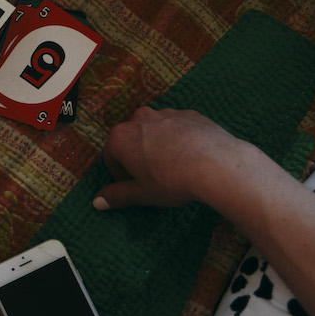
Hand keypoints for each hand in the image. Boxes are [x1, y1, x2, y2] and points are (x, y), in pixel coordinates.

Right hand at [96, 107, 253, 208]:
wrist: (216, 164)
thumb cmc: (173, 180)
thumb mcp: (143, 194)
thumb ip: (118, 195)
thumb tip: (98, 201)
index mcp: (122, 137)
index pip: (111, 157)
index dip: (121, 175)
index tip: (135, 187)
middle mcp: (139, 119)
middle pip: (132, 140)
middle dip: (138, 158)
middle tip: (154, 179)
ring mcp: (165, 113)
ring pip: (154, 132)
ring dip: (158, 147)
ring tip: (175, 169)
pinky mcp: (188, 114)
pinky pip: (177, 127)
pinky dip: (179, 139)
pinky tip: (191, 158)